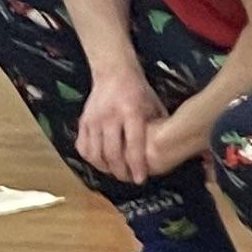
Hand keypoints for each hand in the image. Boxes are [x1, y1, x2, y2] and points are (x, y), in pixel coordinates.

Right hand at [77, 61, 168, 183]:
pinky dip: (90, 158)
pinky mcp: (83, 120)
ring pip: (95, 153)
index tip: (140, 179)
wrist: (113, 71)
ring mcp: (93, 119)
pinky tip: (100, 161)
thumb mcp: (153, 105)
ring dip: (105, 168)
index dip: (136, 165)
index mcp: (131, 112)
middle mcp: (110, 116)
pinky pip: (82, 146)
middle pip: (112, 153)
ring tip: (115, 172)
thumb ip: (157, 127)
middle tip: (128, 179)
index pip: (133, 144)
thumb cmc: (138, 90)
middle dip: (120, 172)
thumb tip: (168, 150)